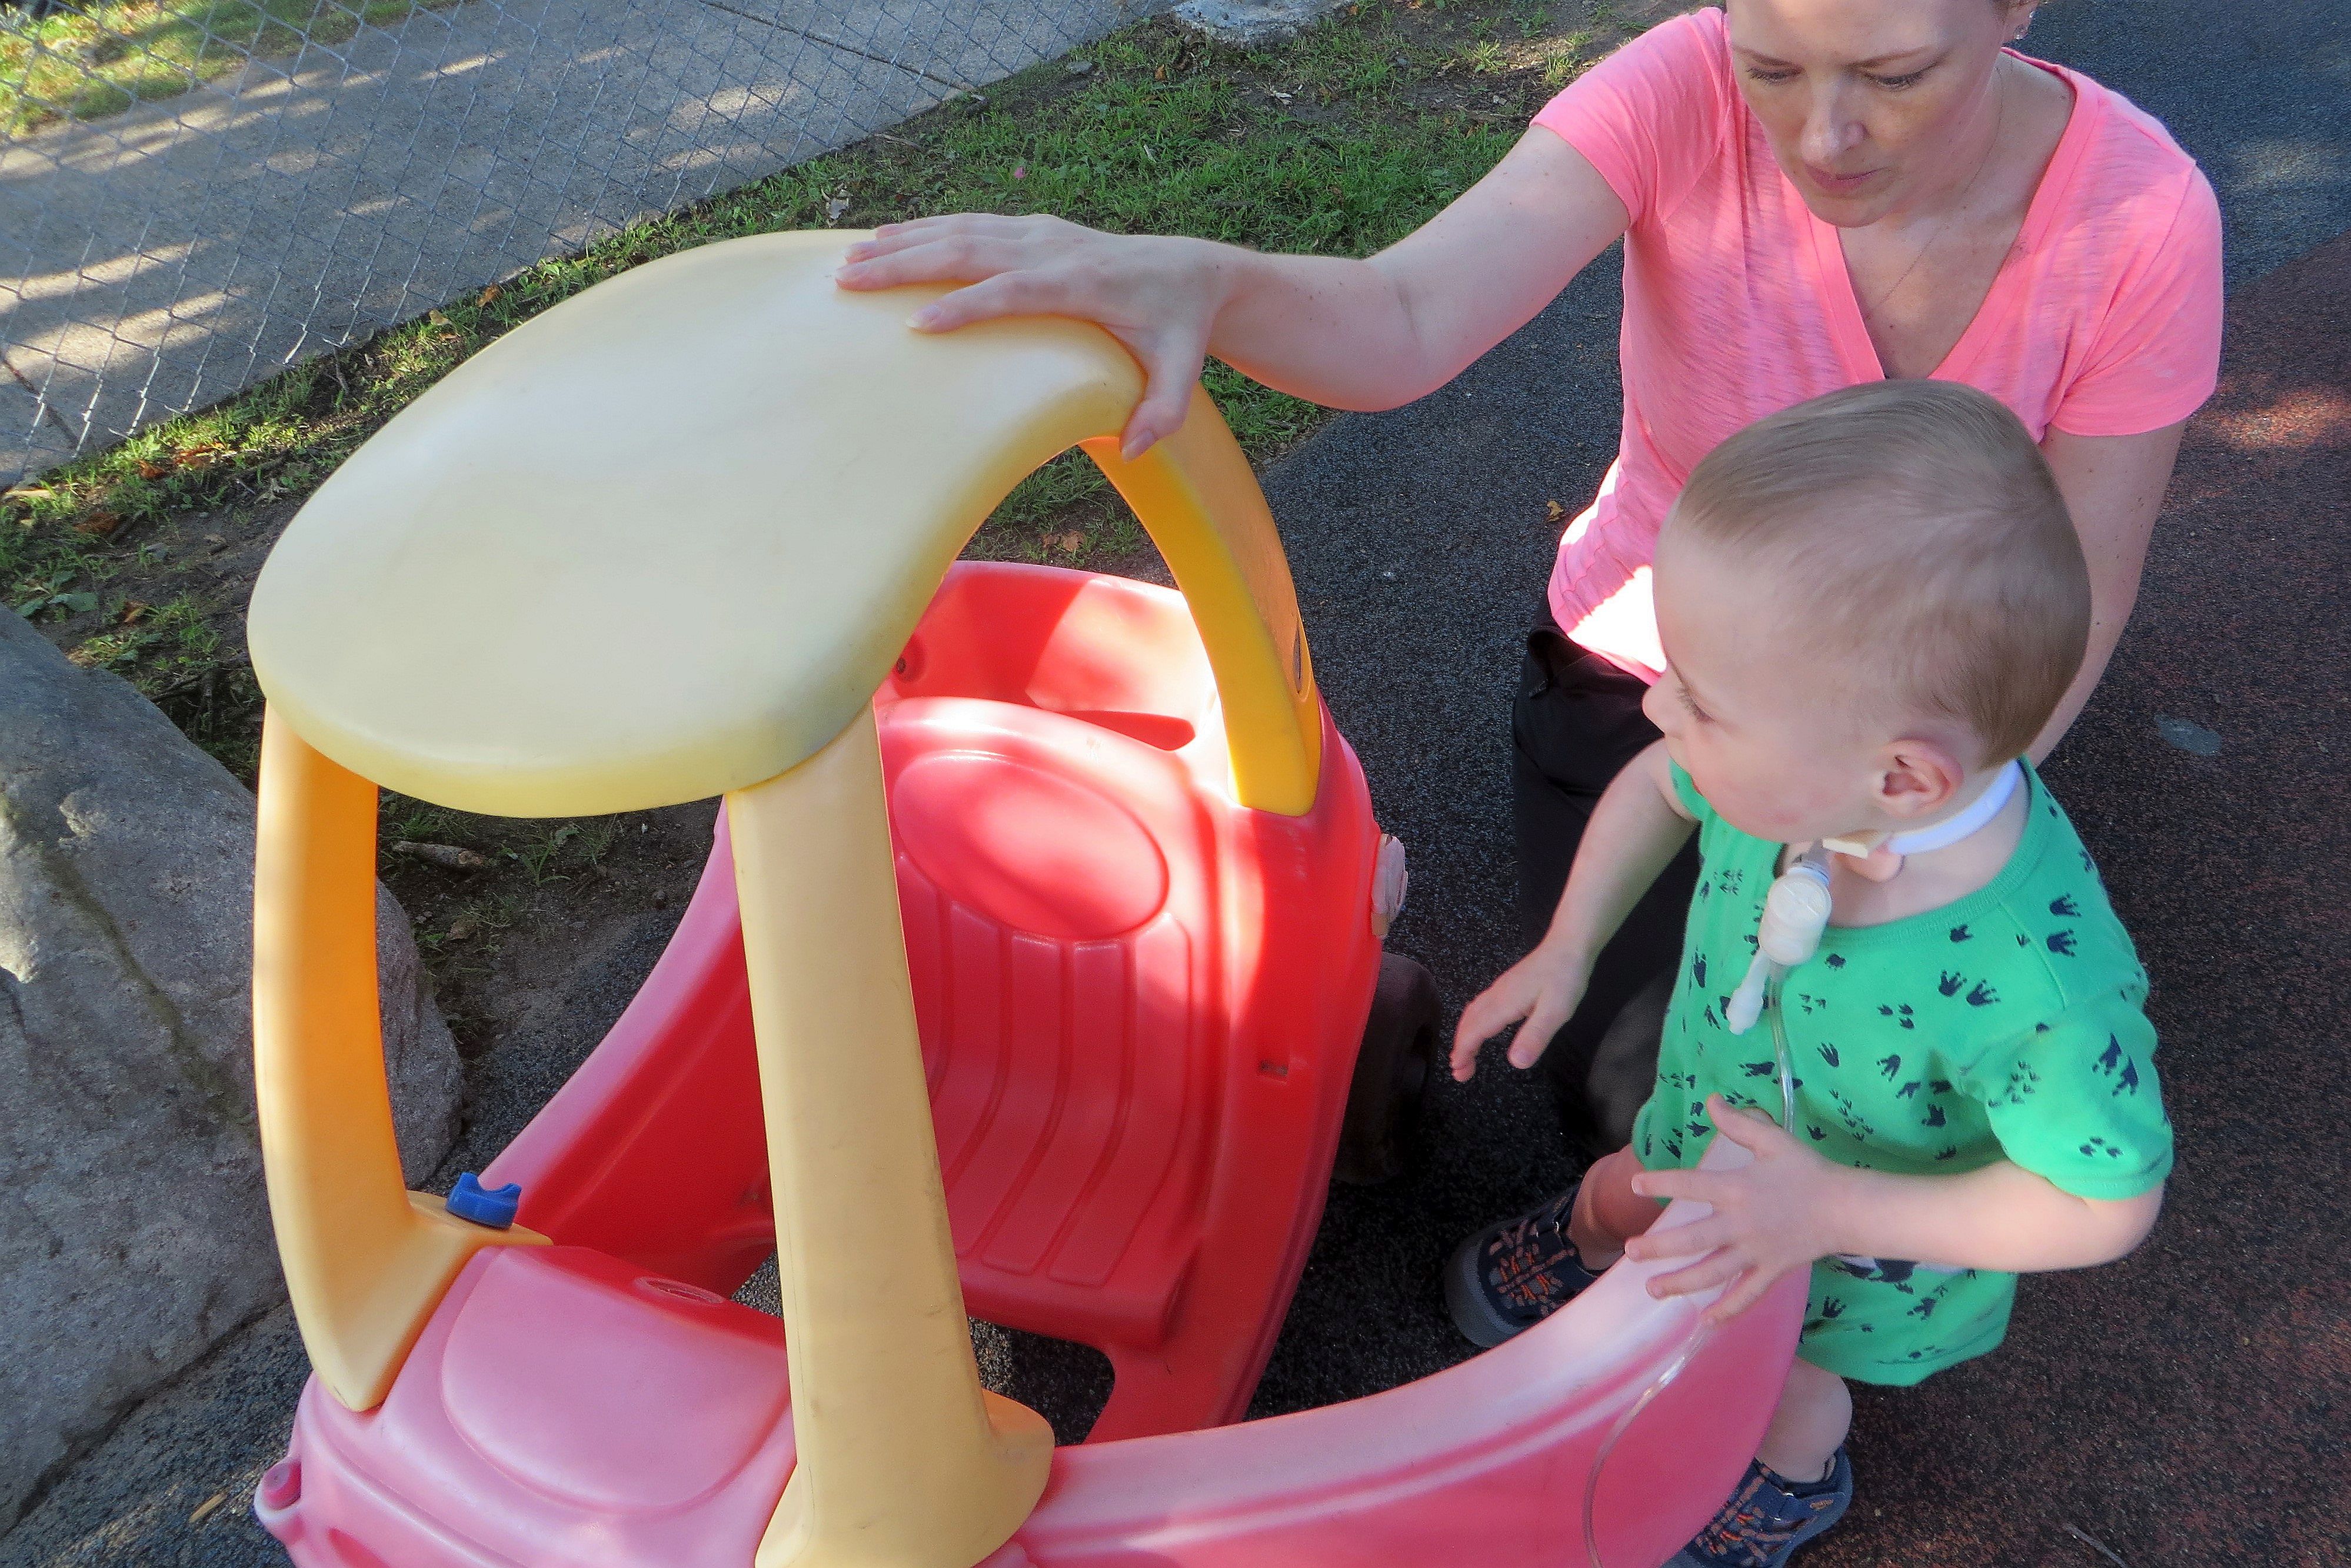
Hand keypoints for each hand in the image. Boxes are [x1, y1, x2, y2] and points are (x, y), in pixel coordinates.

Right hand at [835, 215, 1226, 458]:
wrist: (1191, 270)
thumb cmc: (1179, 328)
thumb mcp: (1183, 373)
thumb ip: (1164, 413)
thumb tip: (1133, 450)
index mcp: (1083, 283)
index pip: (1014, 291)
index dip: (966, 307)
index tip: (917, 325)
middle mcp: (1055, 248)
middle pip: (970, 250)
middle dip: (905, 265)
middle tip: (849, 283)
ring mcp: (1040, 233)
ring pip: (961, 230)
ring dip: (900, 244)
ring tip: (846, 263)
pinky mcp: (1032, 229)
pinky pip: (969, 224)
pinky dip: (922, 230)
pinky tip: (880, 241)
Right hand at [1449, 941, 1589, 1081]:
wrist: (1569, 944)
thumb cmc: (1565, 977)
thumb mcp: (1556, 1012)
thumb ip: (1535, 1036)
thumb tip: (1515, 1063)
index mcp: (1504, 1004)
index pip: (1475, 1031)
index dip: (1464, 1052)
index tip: (1458, 1071)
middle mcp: (1497, 996)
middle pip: (1469, 1023)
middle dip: (1460, 1047)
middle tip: (1458, 1070)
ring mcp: (1501, 988)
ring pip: (1472, 1013)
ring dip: (1465, 1035)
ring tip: (1464, 1054)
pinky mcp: (1508, 985)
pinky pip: (1480, 1006)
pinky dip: (1473, 1022)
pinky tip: (1480, 1026)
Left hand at [1623, 1096, 1847, 1324]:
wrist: (1846, 1207)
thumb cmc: (1808, 1171)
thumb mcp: (1773, 1140)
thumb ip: (1739, 1123)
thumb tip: (1711, 1099)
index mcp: (1737, 1190)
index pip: (1690, 1186)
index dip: (1661, 1184)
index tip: (1635, 1185)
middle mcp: (1740, 1225)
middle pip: (1691, 1240)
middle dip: (1658, 1247)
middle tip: (1630, 1251)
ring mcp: (1755, 1252)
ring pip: (1711, 1273)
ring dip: (1679, 1284)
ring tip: (1651, 1289)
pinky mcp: (1771, 1271)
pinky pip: (1746, 1295)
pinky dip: (1726, 1310)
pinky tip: (1705, 1323)